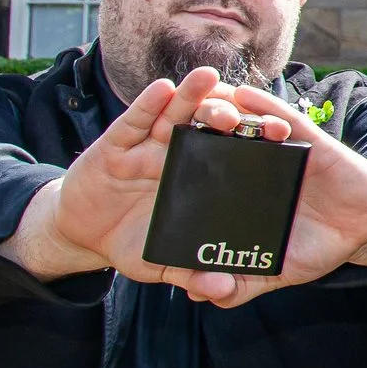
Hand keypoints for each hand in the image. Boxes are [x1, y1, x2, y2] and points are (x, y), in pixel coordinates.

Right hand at [0, 67, 249, 298]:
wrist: (81, 235)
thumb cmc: (131, 243)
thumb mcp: (162, 261)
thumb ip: (191, 273)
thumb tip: (222, 291)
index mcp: (198, 177)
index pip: (233, 153)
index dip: (256, 142)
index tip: (285, 133)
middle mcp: (177, 155)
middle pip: (207, 126)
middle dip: (227, 114)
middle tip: (249, 109)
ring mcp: (147, 146)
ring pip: (174, 114)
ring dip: (190, 94)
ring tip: (209, 76)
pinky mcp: (116, 144)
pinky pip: (135, 120)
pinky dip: (147, 104)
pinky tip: (163, 88)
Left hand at [175, 83, 366, 304]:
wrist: (365, 232)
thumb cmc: (319, 247)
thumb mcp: (275, 270)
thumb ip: (242, 283)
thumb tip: (201, 295)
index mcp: (245, 191)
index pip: (206, 168)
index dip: (180, 156)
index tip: (148, 151)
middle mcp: (260, 165)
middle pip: (221, 138)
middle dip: (197, 125)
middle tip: (173, 122)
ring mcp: (286, 150)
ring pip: (248, 123)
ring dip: (226, 111)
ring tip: (205, 105)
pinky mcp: (313, 142)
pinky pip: (286, 118)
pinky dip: (266, 107)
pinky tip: (246, 97)